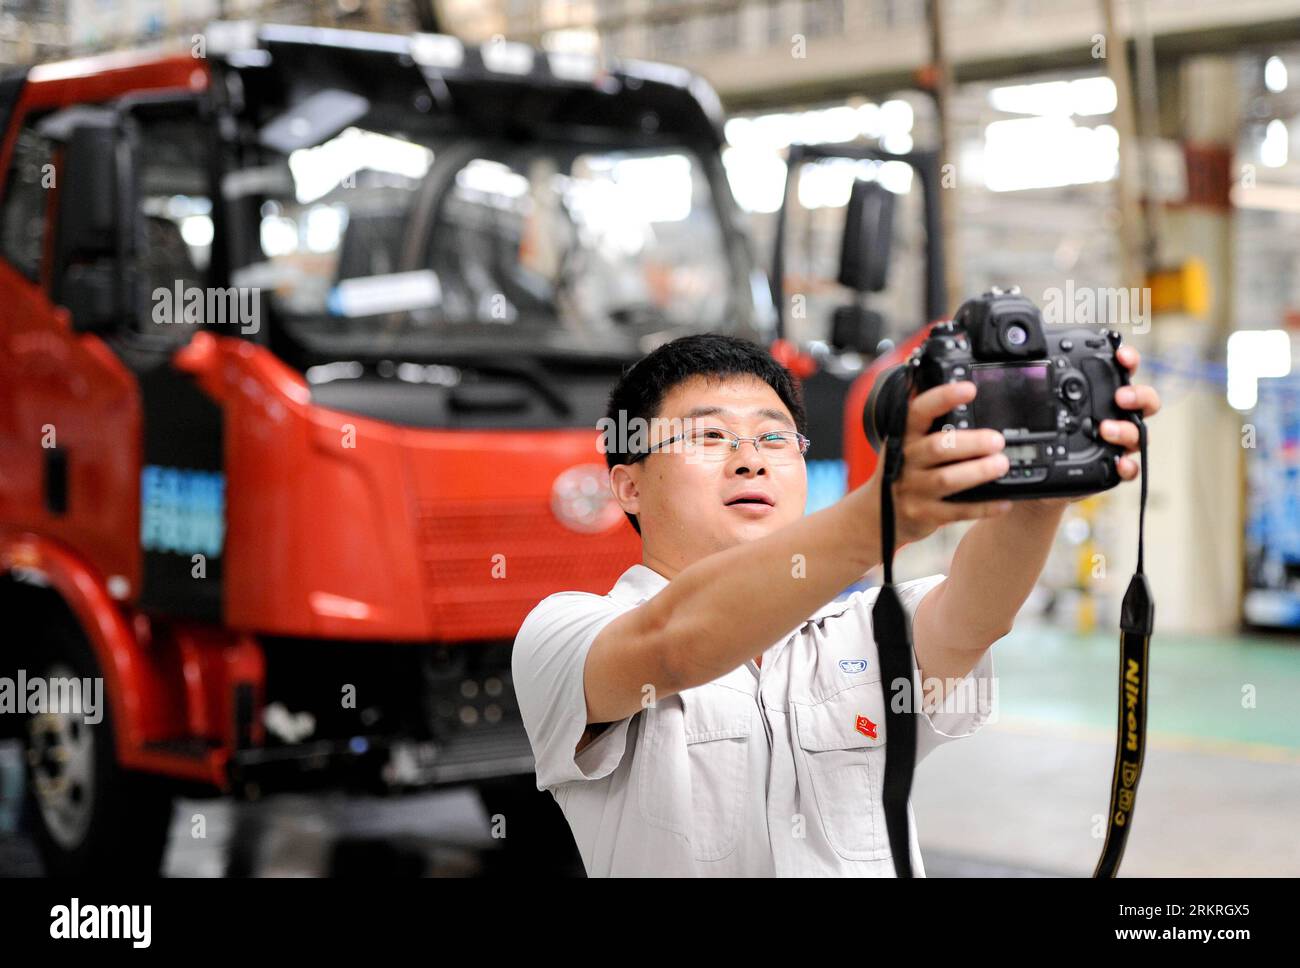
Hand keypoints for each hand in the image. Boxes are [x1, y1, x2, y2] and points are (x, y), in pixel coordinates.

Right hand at [864, 379, 1014, 545]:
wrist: (876, 516)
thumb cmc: (901, 472)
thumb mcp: (904, 443)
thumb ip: (923, 419)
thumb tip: (940, 379)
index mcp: (904, 437)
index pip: (919, 412)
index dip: (943, 398)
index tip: (969, 389)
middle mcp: (905, 461)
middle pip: (937, 447)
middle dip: (970, 442)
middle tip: (997, 440)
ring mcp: (913, 490)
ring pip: (947, 480)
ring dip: (978, 471)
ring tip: (1002, 464)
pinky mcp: (923, 514)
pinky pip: (956, 511)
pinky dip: (983, 507)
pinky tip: (1002, 501)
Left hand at [1019, 343, 1161, 511]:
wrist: (1037, 477)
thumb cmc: (1043, 438)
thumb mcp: (1039, 409)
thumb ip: (1038, 389)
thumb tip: (1022, 366)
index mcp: (1101, 396)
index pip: (1122, 373)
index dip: (1128, 360)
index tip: (1121, 356)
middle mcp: (1115, 416)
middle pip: (1143, 401)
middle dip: (1138, 395)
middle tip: (1120, 396)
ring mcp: (1117, 442)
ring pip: (1138, 433)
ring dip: (1127, 429)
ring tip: (1107, 429)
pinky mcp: (1112, 467)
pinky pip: (1130, 467)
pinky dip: (1128, 465)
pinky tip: (1119, 463)